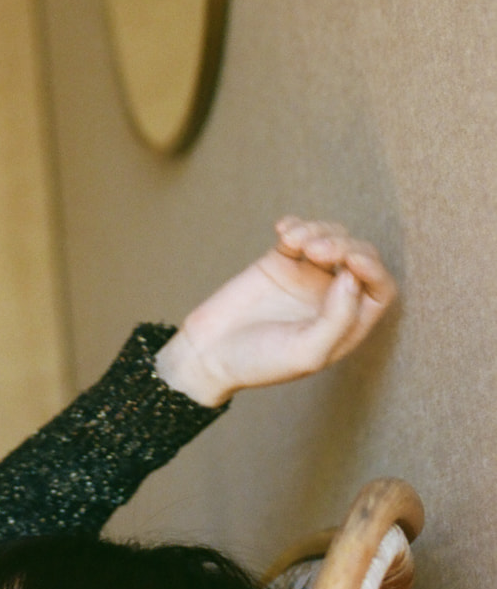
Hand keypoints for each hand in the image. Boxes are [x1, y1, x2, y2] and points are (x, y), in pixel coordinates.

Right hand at [154, 217, 396, 406]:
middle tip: (316, 251)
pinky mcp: (279, 262)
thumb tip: (353, 277)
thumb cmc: (260, 363)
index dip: (373, 270)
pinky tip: (282, 231)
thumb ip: (338, 319)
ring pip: (332, 238)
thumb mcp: (307, 352)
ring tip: (294, 241)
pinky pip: (298, 234)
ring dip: (318, 230)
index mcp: (347, 325)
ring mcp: (306, 278)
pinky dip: (295, 226)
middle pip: (359, 256)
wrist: (208, 353)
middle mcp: (332, 299)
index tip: (351, 262)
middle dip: (344, 245)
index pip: (379, 289)